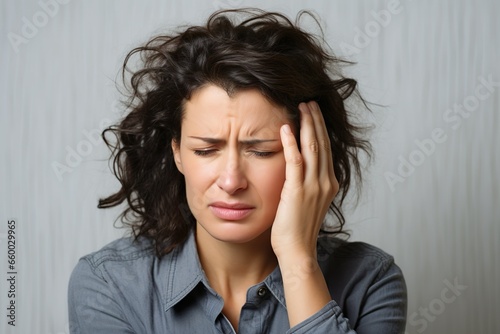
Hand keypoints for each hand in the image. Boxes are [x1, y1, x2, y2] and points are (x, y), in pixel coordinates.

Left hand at [271, 101, 338, 259]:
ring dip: (307, 124)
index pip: (326, 149)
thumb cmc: (298, 229)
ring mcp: (313, 186)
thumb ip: (308, 184)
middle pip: (322, 143)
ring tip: (302, 106)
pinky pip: (295, 160)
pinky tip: (286, 127)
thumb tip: (300, 170)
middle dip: (316, 120)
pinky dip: (291, 142)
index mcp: (329, 183)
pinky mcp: (297, 190)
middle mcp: (325, 182)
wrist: (298, 251)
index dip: (320, 129)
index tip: (314, 114)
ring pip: (312, 147)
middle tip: (309, 102)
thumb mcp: (309, 203)